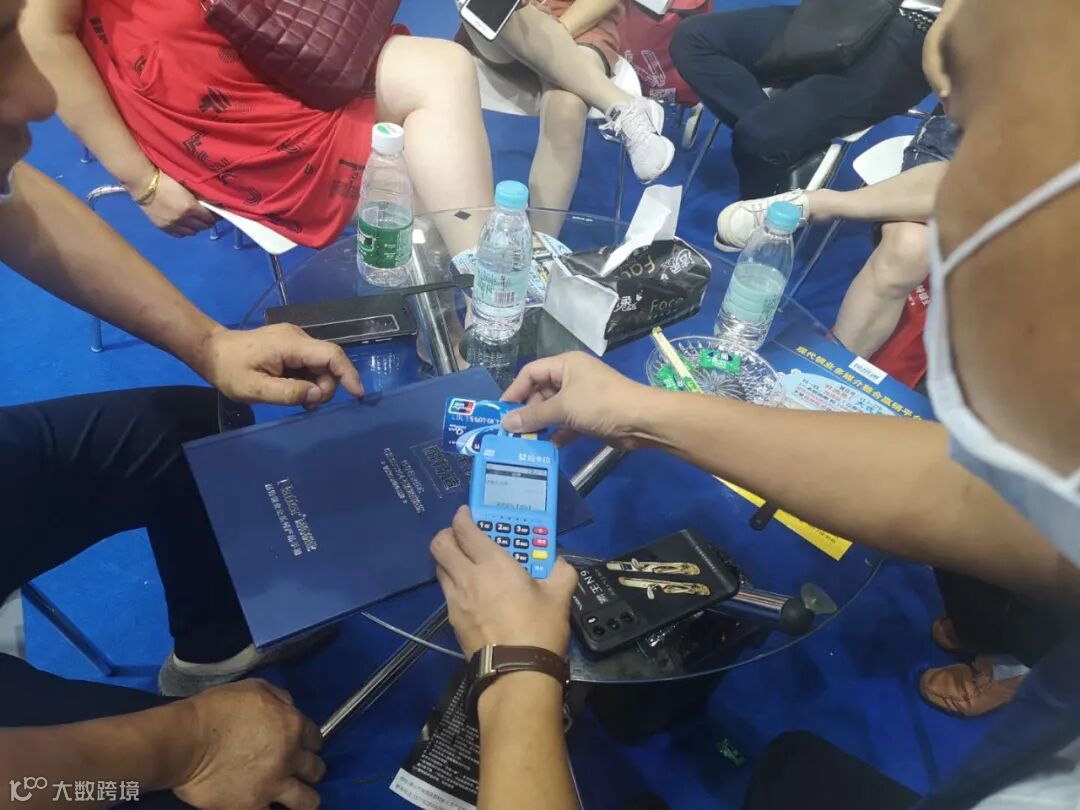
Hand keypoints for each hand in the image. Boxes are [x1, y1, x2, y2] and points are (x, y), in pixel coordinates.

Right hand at [136, 171, 217, 236]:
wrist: (143, 183)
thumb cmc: (165, 178)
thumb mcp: (186, 186)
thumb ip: (197, 197)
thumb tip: (209, 204)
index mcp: (191, 207)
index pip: (209, 218)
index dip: (214, 217)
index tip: (215, 214)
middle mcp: (183, 218)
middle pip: (202, 227)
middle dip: (206, 222)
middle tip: (206, 218)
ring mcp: (172, 224)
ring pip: (192, 233)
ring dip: (196, 227)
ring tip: (195, 222)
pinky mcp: (163, 227)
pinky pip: (179, 235)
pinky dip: (184, 231)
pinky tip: (184, 225)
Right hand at [174, 679, 324, 809]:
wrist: (185, 741)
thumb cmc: (216, 709)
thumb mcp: (255, 687)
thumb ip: (280, 698)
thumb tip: (289, 708)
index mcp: (292, 726)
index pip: (316, 738)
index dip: (310, 742)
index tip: (304, 746)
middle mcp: (289, 758)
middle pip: (316, 770)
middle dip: (311, 770)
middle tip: (299, 772)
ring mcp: (273, 785)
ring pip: (308, 801)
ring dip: (305, 798)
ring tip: (296, 798)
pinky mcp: (252, 807)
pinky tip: (267, 806)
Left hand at [194, 323, 364, 407]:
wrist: (210, 351)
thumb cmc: (229, 370)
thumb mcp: (255, 389)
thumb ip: (288, 393)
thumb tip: (318, 394)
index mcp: (290, 344)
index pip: (331, 354)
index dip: (348, 374)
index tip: (358, 394)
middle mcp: (298, 336)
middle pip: (328, 362)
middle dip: (325, 386)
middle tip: (306, 406)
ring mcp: (294, 339)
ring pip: (320, 364)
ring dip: (314, 385)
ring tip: (295, 398)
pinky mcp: (290, 345)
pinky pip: (310, 363)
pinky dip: (307, 379)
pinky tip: (293, 389)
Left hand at [431, 506, 577, 657]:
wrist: (516, 674)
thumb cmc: (538, 629)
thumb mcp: (559, 596)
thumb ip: (560, 572)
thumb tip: (559, 564)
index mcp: (493, 563)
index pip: (464, 529)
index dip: (462, 516)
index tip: (468, 514)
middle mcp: (467, 577)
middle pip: (440, 544)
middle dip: (447, 534)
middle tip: (462, 536)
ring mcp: (455, 600)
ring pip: (439, 568)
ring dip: (449, 560)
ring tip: (467, 564)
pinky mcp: (452, 621)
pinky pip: (446, 592)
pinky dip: (454, 585)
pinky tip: (472, 594)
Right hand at [500, 352, 652, 447]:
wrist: (640, 420)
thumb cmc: (600, 404)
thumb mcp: (563, 407)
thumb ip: (533, 416)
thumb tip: (505, 423)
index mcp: (566, 365)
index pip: (531, 373)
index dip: (515, 390)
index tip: (500, 412)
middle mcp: (572, 378)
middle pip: (540, 393)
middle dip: (527, 412)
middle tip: (512, 432)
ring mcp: (581, 399)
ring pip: (553, 411)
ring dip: (540, 425)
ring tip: (524, 442)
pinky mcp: (589, 418)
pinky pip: (566, 425)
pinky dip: (557, 435)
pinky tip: (546, 448)